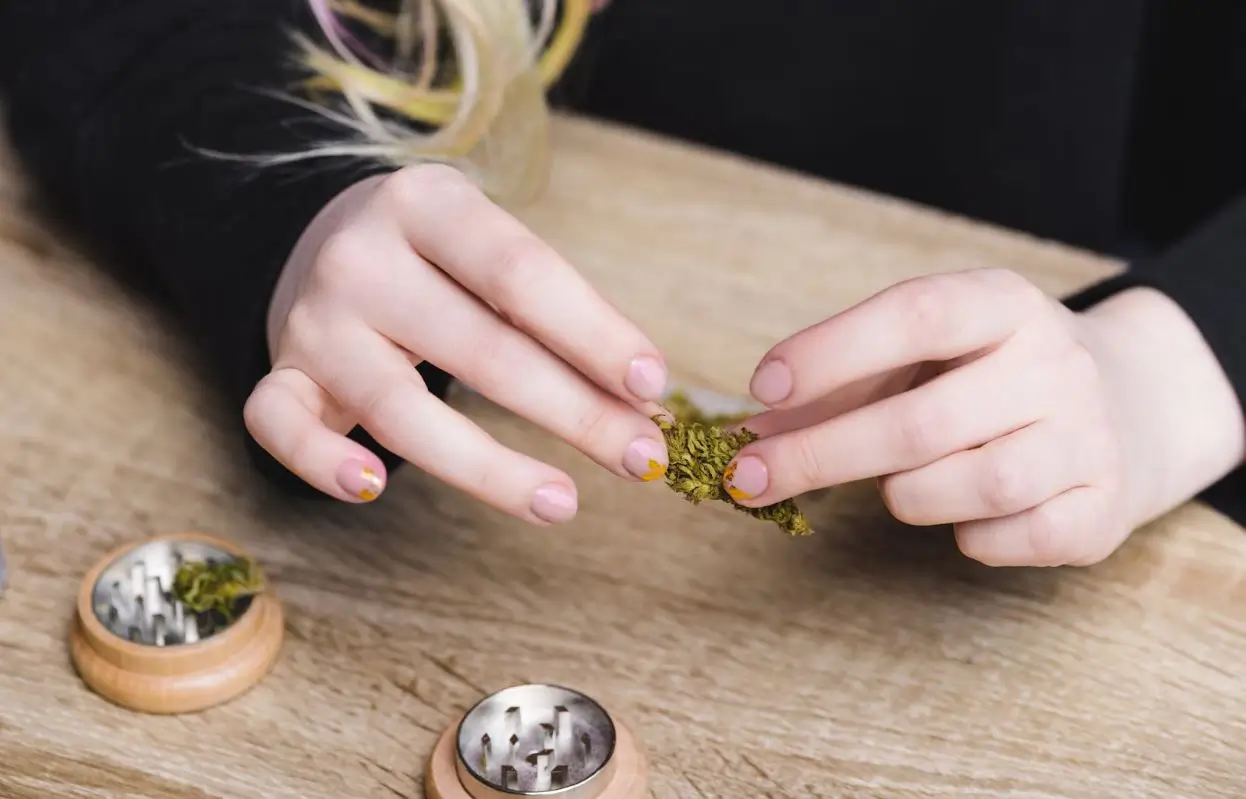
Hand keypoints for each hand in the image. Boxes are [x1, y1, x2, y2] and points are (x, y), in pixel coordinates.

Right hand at [243, 164, 671, 522]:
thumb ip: (554, 313)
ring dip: (488, 467)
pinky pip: (281, 426)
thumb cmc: (439, 258)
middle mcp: (362, 258)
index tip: (652, 385)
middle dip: (574, 411)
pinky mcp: (280, 375)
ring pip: (398, 408)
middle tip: (642, 458)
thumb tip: (641, 399)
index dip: (592, 333)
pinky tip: (371, 490)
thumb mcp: (491, 250)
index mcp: (427, 205)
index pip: (520, 273)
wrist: (320, 237)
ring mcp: (314, 320)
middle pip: (479, 347)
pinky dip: (319, 463)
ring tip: (562, 504)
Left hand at [722, 268, 1244, 566]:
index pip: (915, 314)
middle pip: (920, 423)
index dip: (830, 352)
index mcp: (1004, 306)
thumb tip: (751, 437)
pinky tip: (960, 512)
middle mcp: (1055, 365)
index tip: (762, 389)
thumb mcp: (927, 353)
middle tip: (746, 478)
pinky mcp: (1101, 510)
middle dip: (819, 456)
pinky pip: (1002, 540)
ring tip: (897, 481)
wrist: (1130, 406)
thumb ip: (842, 384)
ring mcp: (1088, 439)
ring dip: (902, 494)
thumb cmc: (989, 377)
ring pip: (967, 486)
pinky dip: (962, 535)